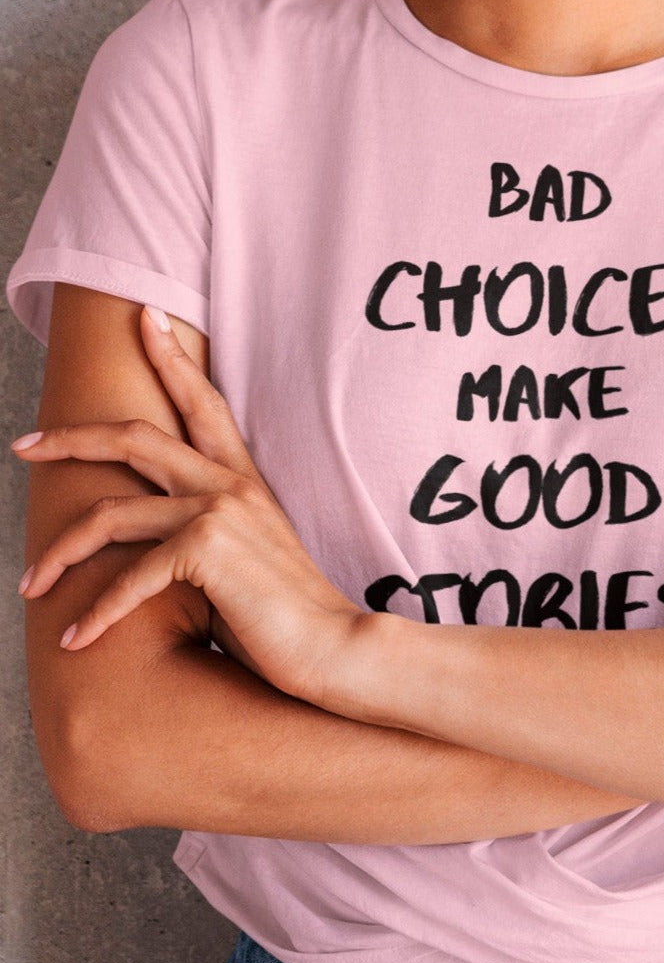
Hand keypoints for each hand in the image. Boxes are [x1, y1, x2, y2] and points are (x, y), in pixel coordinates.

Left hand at [12, 304, 365, 701]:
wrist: (334, 645)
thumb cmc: (288, 613)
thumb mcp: (246, 558)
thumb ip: (206, 536)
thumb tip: (152, 547)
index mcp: (243, 481)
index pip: (204, 404)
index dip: (171, 358)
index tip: (144, 318)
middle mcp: (230, 485)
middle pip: (135, 436)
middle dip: (70, 438)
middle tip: (25, 446)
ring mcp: (219, 512)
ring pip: (110, 513)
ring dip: (60, 551)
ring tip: (32, 585)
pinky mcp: (207, 550)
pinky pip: (129, 577)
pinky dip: (97, 613)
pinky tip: (78, 640)